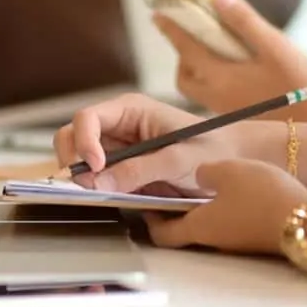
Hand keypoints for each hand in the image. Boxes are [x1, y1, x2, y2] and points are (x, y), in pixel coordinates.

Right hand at [53, 93, 242, 194]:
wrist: (233, 162)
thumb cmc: (212, 150)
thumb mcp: (178, 160)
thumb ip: (139, 170)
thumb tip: (98, 182)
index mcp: (129, 110)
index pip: (87, 118)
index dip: (84, 142)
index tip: (96, 167)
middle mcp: (117, 126)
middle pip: (73, 135)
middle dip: (73, 158)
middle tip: (86, 184)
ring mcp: (116, 148)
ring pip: (79, 158)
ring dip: (80, 175)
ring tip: (98, 192)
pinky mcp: (120, 170)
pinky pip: (95, 177)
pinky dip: (92, 188)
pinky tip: (106, 196)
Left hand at [146, 160, 306, 254]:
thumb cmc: (264, 197)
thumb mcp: (225, 170)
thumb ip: (204, 172)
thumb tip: (199, 175)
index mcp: (198, 226)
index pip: (161, 233)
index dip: (148, 218)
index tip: (143, 200)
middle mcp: (214, 238)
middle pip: (183, 229)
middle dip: (173, 211)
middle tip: (169, 186)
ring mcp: (236, 240)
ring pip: (209, 224)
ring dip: (200, 207)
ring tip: (202, 181)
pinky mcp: (255, 235)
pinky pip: (231, 221)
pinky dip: (224, 207)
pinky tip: (234, 187)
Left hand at [154, 0, 306, 115]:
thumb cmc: (300, 83)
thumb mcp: (274, 46)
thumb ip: (244, 20)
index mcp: (220, 77)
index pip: (185, 49)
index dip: (171, 29)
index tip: (157, 14)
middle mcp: (216, 96)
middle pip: (184, 76)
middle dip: (182, 55)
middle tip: (192, 36)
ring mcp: (226, 110)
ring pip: (197, 89)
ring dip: (196, 69)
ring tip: (214, 51)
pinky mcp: (238, 117)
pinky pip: (212, 96)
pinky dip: (212, 80)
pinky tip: (234, 70)